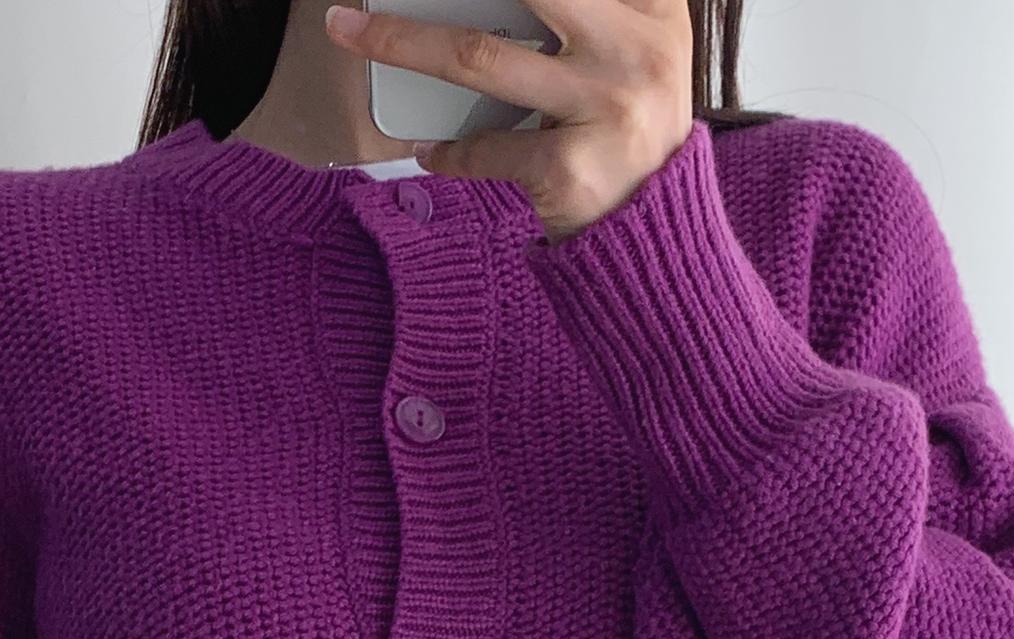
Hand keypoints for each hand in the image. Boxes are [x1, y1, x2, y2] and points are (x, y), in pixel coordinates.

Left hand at [321, 0, 692, 241]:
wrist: (659, 240)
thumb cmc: (631, 138)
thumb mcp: (632, 57)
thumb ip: (588, 14)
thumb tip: (493, 4)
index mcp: (652, 11)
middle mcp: (635, 51)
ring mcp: (603, 109)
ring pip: (478, 57)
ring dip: (402, 42)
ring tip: (353, 33)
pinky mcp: (569, 167)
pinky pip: (485, 148)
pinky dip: (448, 151)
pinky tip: (429, 149)